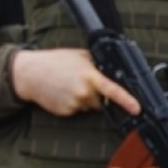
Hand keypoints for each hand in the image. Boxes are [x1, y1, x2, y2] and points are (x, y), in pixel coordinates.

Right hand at [11, 48, 139, 116]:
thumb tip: (112, 70)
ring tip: (67, 85)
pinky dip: (72, 103)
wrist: (29, 74)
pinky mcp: (66, 112)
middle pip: (101, 101)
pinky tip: (62, 93)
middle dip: (96, 94)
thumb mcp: (79, 55)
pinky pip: (76, 110)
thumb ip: (97, 64)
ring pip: (88, 106)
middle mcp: (83, 93)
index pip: (113, 91)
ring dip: (83, 98)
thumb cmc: (54, 62)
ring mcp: (74, 104)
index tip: (137, 109)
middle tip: (80, 81)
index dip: (127, 101)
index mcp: (89, 77)